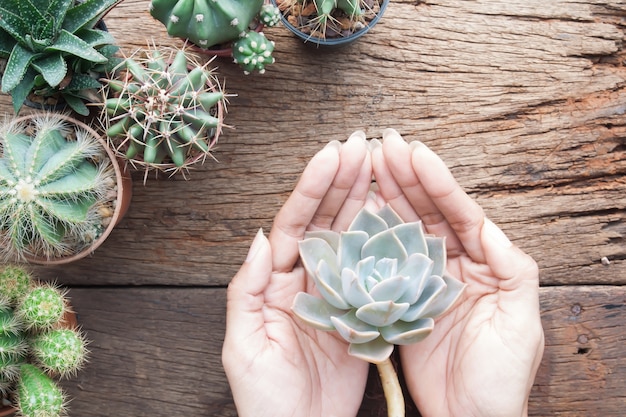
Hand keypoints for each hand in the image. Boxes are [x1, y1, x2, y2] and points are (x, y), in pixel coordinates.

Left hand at [222, 133, 372, 416]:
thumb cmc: (264, 396)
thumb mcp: (243, 344)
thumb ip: (247, 289)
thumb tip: (260, 237)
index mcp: (275, 281)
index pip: (295, 222)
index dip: (314, 187)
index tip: (334, 153)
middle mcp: (306, 279)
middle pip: (326, 219)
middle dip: (343, 180)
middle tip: (364, 144)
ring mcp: (336, 293)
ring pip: (351, 236)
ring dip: (364, 200)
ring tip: (381, 166)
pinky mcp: (361, 312)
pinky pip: (374, 270)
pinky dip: (384, 241)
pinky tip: (397, 217)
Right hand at [371, 129, 543, 416]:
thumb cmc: (501, 376)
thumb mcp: (520, 321)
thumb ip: (512, 269)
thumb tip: (490, 225)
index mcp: (485, 264)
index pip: (459, 213)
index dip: (436, 182)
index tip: (414, 151)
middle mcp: (453, 265)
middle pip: (427, 212)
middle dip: (406, 177)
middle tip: (382, 145)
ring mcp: (424, 280)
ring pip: (404, 229)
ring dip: (388, 196)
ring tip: (368, 165)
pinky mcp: (400, 300)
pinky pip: (384, 261)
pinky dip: (372, 235)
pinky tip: (359, 211)